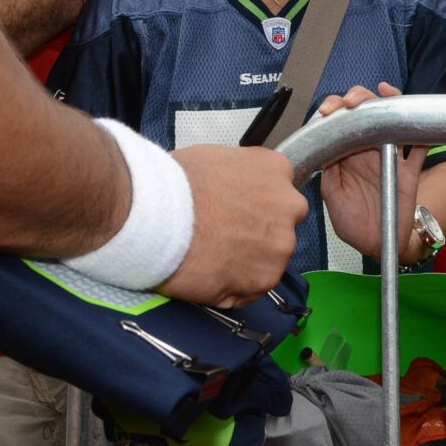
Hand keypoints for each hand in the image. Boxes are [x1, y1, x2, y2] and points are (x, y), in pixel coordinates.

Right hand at [158, 143, 306, 306]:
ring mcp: (279, 246)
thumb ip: (239, 176)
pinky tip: (211, 272)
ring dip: (248, 261)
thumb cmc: (175, 184)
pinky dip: (235, 285)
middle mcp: (288, 206)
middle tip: (225, 235)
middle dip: (259, 233)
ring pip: (270, 259)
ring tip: (213, 256)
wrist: (157, 215)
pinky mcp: (264, 279)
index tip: (239, 211)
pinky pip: (253, 288)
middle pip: (281, 225)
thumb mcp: (214, 157)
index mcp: (275, 169)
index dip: (256, 204)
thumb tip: (233, 189)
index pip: (280, 190)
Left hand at [317, 83, 422, 258]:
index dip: (333, 108)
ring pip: (392, 119)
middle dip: (357, 97)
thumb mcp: (332, 196)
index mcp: (347, 153)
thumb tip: (326, 145)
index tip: (325, 111)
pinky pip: (419, 147)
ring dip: (387, 101)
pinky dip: (421, 129)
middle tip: (348, 104)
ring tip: (380, 93)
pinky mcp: (410, 171)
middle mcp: (368, 149)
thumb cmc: (352, 223)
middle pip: (366, 111)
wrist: (376, 246)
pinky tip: (413, 113)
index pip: (340, 120)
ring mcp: (391, 157)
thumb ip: (329, 171)